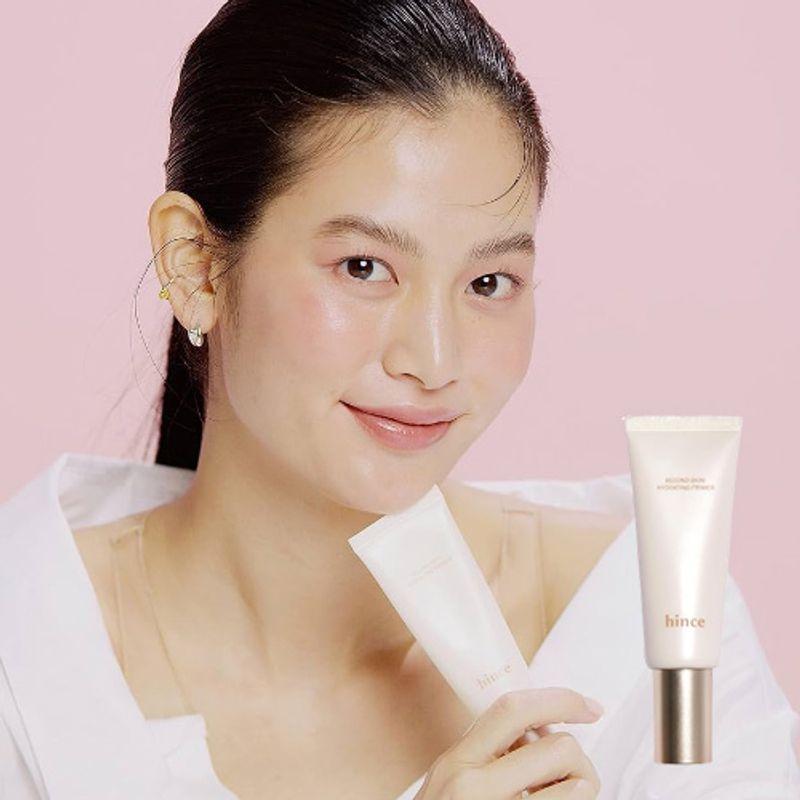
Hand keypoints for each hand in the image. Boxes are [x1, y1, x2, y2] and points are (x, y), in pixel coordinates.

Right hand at [413, 686, 602, 797]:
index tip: (587, 706)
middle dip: (578, 759)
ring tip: (559, 795)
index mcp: (458, 761)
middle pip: (559, 748)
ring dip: (581, 789)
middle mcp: (474, 788)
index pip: (514, 710)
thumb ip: (487, 752)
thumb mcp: (451, 779)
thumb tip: (539, 730)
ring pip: (577, 786)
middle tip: (570, 775)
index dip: (559, 700)